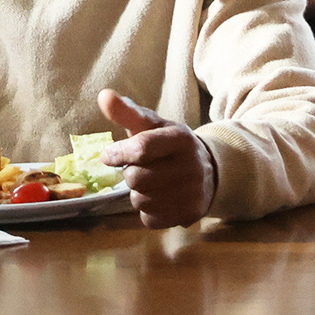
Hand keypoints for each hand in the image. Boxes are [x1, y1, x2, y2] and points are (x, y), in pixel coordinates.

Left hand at [97, 89, 217, 228]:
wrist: (210, 172)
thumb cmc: (170, 145)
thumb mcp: (153, 125)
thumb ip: (127, 111)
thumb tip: (104, 96)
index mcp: (180, 139)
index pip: (142, 148)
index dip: (119, 153)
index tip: (108, 156)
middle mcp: (190, 167)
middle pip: (135, 178)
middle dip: (131, 173)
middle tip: (141, 168)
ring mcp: (191, 194)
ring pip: (140, 201)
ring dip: (138, 193)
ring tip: (153, 183)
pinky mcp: (188, 215)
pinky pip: (149, 218)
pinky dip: (148, 211)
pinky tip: (161, 198)